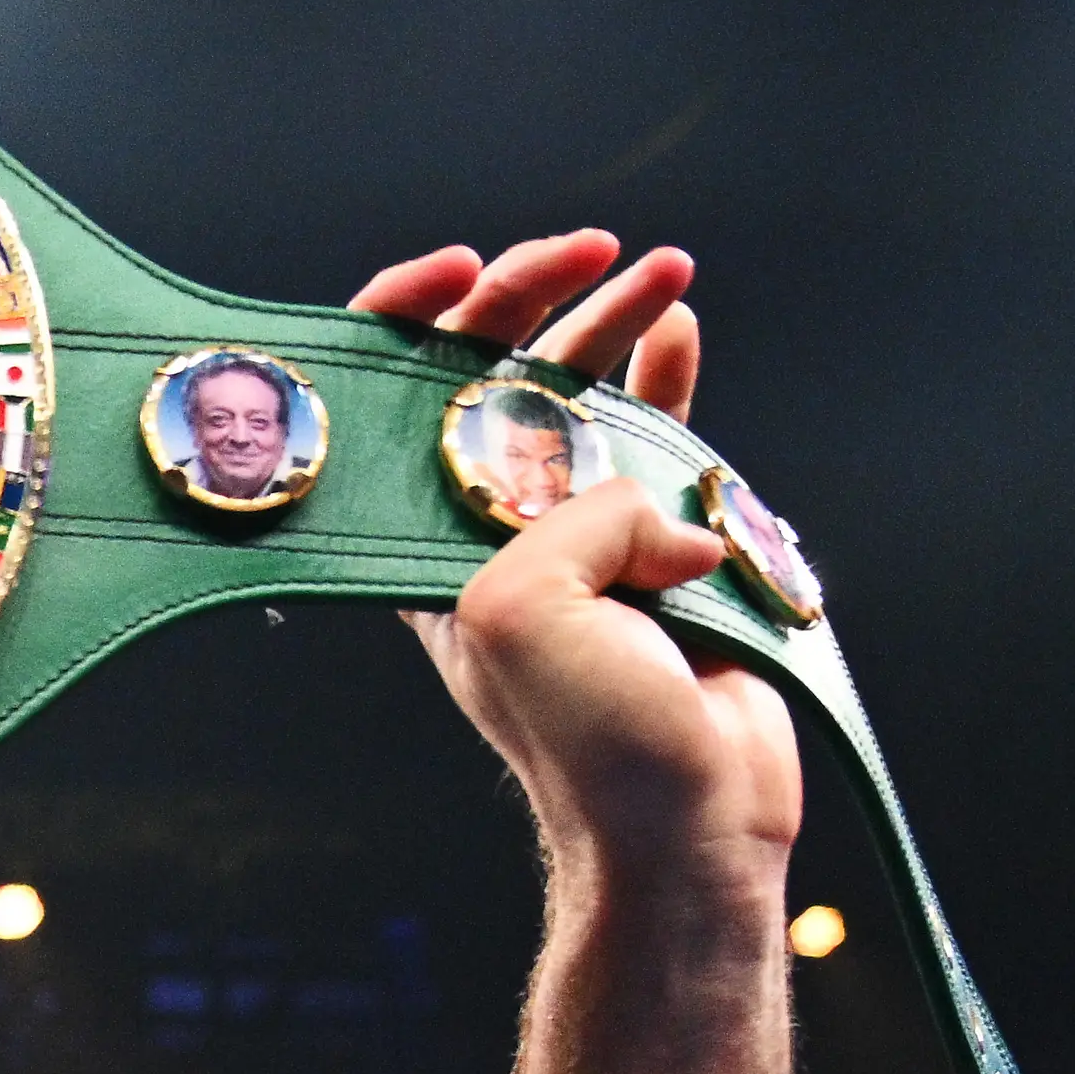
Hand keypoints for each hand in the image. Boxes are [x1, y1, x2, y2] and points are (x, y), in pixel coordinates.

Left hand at [352, 225, 798, 885]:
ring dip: (615, 318)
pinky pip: (656, 440)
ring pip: (580, 395)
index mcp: (424, 548)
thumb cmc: (590, 740)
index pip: (387, 407)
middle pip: (489, 377)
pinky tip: (680, 328)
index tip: (456, 273)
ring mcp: (572, 536)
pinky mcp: (652, 548)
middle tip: (583, 250)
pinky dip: (668, 378)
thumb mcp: (522, 609)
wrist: (687, 823)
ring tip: (665, 270)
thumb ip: (567, 512)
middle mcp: (488, 535)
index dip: (406, 320)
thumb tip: (652, 504)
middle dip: (528, 294)